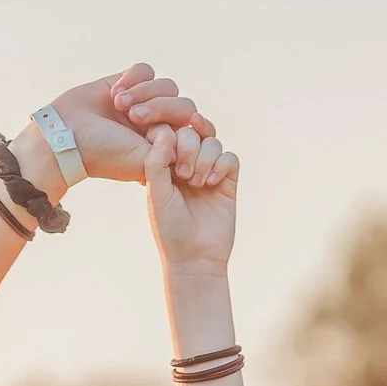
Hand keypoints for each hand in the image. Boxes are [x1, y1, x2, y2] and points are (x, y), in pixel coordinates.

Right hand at [42, 64, 211, 184]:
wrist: (65, 136)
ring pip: (166, 85)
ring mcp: (144, 103)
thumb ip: (172, 148)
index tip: (166, 132)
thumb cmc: (104, 154)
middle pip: (183, 104)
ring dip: (143, 92)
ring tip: (119, 105)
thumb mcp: (145, 160)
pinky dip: (132, 78)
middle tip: (133, 117)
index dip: (185, 127)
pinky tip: (114, 93)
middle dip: (159, 108)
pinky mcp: (127, 83)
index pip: (193, 129)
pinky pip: (146, 70)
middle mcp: (158, 125)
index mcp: (165, 147)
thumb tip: (191, 129)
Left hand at [143, 122, 238, 268]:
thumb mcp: (156, 194)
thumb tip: (166, 129)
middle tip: (183, 175)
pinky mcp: (227, 181)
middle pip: (192, 130)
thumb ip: (156, 161)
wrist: (195, 258)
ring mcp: (208, 170)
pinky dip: (221, 166)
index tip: (164, 142)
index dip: (168, 127)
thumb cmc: (170, 229)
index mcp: (164, 162)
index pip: (168, 128)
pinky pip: (229, 157)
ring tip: (197, 184)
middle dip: (188, 147)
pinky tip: (211, 184)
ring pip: (212, 141)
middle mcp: (186, 162)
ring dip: (204, 159)